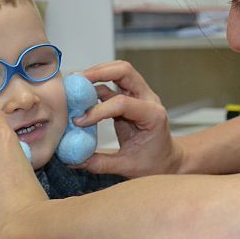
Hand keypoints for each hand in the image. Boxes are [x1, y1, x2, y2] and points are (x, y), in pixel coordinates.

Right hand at [75, 60, 182, 177]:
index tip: (79, 121)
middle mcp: (148, 99)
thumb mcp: (127, 167)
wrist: (168, 161)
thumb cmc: (154, 164)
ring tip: (75, 83)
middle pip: (124, 71)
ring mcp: (140, 95)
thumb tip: (72, 160)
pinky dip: (96, 84)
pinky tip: (81, 93)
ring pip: (119, 71)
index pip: (123, 103)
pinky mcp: (130, 97)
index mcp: (153, 115)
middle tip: (76, 81)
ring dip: (97, 73)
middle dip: (99, 72)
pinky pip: (113, 83)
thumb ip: (99, 163)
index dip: (98, 110)